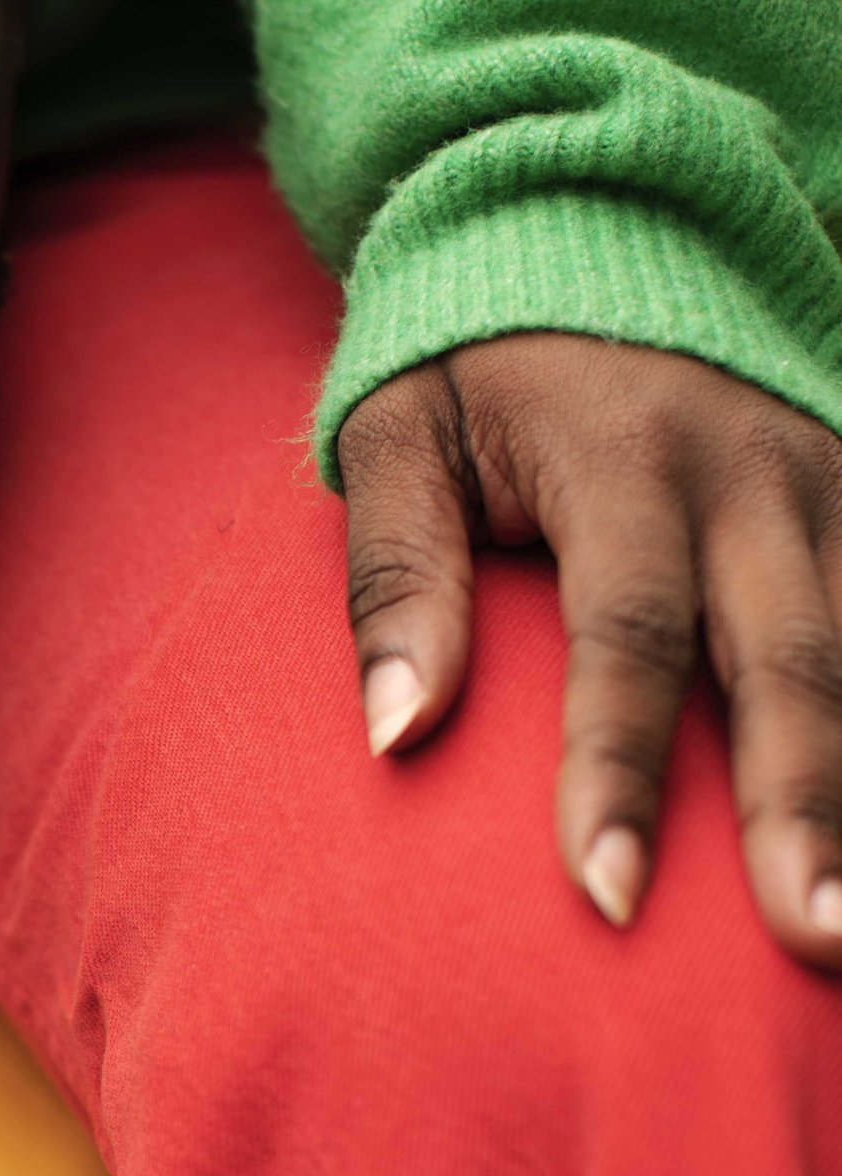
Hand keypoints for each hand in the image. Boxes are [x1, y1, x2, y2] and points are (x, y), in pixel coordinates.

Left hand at [338, 333, 841, 965]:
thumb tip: (394, 734)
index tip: (606, 897)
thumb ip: (396, 575)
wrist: (595, 218)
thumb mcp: (396, 436)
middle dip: (806, 812)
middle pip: (792, 662)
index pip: (628, 638)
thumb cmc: (468, 358)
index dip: (619, 773)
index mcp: (627, 458)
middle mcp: (756, 472)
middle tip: (815, 941)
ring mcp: (831, 480)